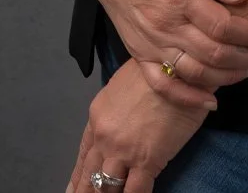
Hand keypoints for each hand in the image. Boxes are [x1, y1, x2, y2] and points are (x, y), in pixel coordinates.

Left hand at [66, 56, 208, 192]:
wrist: (175, 66)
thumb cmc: (154, 70)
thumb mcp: (122, 86)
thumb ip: (115, 111)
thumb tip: (119, 125)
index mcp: (97, 117)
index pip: (84, 155)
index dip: (78, 177)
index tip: (72, 190)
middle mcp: (104, 136)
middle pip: (90, 175)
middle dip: (86, 191)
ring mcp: (123, 151)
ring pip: (106, 188)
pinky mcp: (147, 161)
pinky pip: (134, 192)